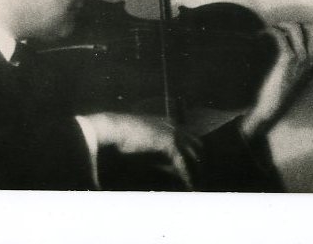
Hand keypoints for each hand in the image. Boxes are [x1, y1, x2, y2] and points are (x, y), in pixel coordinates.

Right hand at [84, 112, 201, 189]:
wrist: (111, 130)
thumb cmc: (122, 138)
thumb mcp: (144, 147)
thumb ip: (158, 157)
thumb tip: (170, 172)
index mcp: (168, 123)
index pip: (190, 139)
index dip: (194, 155)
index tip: (197, 170)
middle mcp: (174, 126)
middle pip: (197, 146)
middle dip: (200, 164)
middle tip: (200, 181)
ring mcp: (173, 133)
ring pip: (194, 155)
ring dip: (196, 172)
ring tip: (197, 188)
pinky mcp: (169, 143)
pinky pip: (183, 164)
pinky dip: (186, 177)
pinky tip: (188, 189)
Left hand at [240, 22, 312, 138]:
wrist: (270, 107)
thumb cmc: (279, 91)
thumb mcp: (296, 75)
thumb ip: (299, 61)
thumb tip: (290, 42)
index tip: (296, 32)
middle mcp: (312, 59)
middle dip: (296, 24)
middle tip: (281, 30)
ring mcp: (301, 58)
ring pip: (295, 28)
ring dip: (280, 26)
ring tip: (270, 31)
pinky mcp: (287, 59)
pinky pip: (280, 36)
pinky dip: (268, 32)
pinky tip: (260, 36)